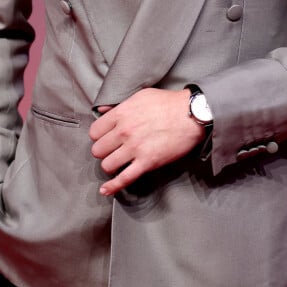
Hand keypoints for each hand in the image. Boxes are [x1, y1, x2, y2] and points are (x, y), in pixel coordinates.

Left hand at [89, 87, 204, 195]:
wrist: (191, 114)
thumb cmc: (168, 103)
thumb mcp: (140, 96)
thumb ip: (119, 105)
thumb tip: (102, 111)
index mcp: (122, 114)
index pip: (94, 131)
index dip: (99, 136)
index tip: (105, 138)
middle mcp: (125, 131)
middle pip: (98, 150)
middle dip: (104, 151)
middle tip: (113, 150)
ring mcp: (135, 148)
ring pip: (107, 165)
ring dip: (111, 165)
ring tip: (118, 162)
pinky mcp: (147, 162)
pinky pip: (124, 179)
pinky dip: (113, 187)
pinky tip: (105, 190)